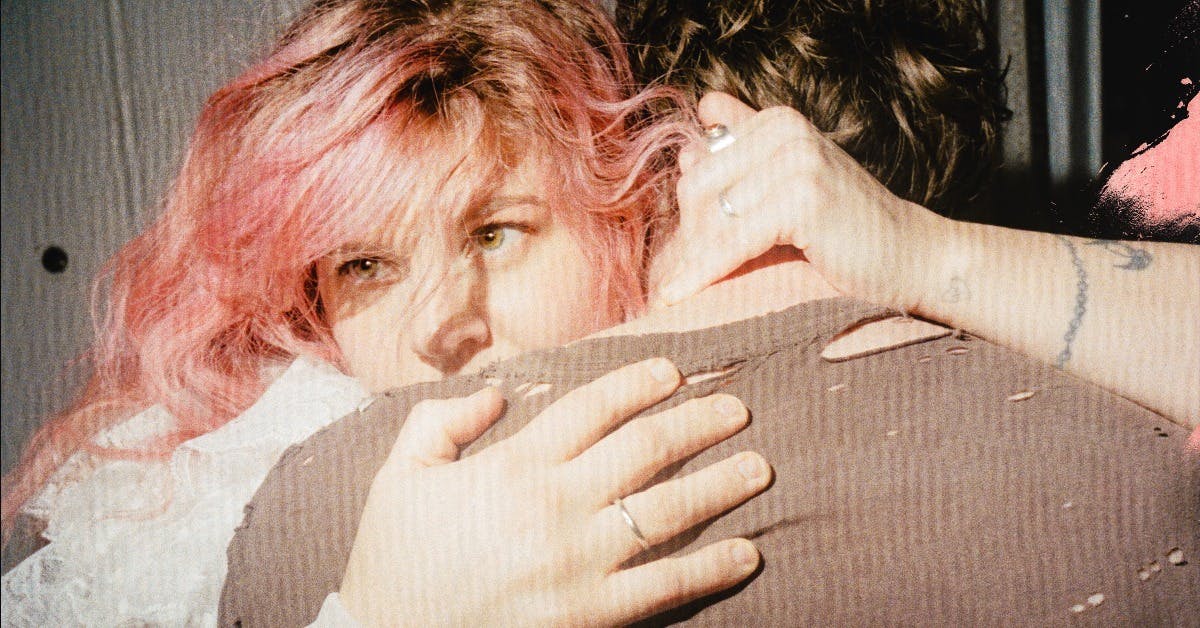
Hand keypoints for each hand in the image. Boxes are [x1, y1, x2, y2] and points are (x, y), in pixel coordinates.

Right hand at [340, 358, 770, 625]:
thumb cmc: (393, 561)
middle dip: (699, 423)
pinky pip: (665, 586)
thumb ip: (441, 422)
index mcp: (511, 467)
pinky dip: (711, 567)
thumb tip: (495, 392)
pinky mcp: (589, 616)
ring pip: (668, 510)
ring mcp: (576, 563)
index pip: (592, 408)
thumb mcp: (399, 477)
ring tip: (760, 468)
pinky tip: (747, 552)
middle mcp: (552, 505)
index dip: (639, 383)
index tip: (674, 371)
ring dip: (721, 484)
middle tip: (738, 411)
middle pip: (645, 449)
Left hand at [655, 92, 939, 310]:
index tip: (694, 248)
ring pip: (709, 213)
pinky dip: (706, 271)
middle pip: (696, 185)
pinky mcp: (804, 199)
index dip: (691, 209)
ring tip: (693, 288)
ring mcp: (797, 160)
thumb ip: (744, 159)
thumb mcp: (791, 187)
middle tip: (694, 276)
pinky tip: (681, 295)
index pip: (696, 160)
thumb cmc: (846, 231)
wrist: (912, 258)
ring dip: (696, 257)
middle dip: (690, 236)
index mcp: (778, 121)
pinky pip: (732, 240)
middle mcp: (786, 128)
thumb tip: (688, 146)